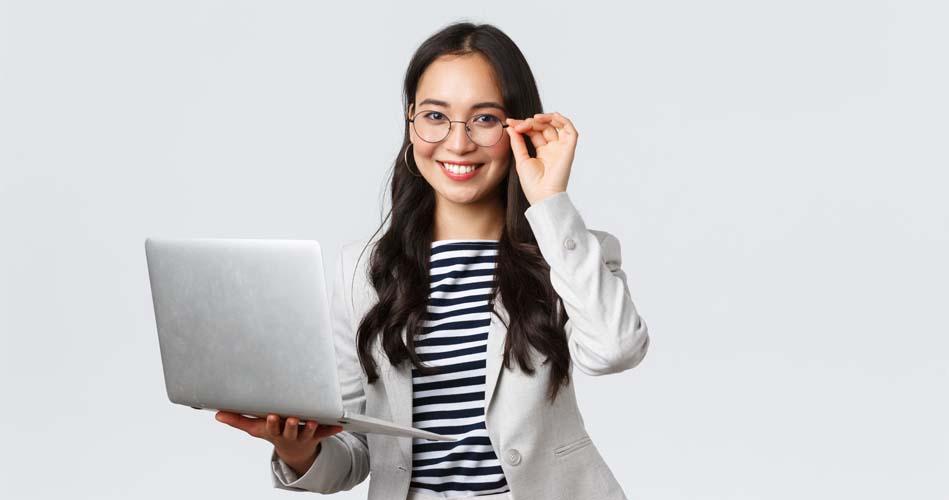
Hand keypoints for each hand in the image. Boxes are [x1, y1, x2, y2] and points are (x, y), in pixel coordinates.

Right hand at [215, 411, 342, 474]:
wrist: (294, 450)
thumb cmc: (273, 432)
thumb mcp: (255, 428)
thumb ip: (237, 420)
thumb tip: (217, 414)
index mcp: (275, 431)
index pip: (273, 428)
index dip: (273, 423)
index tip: (272, 416)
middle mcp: (289, 434)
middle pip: (291, 431)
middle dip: (291, 426)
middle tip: (293, 419)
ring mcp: (304, 435)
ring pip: (308, 432)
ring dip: (311, 427)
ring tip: (313, 420)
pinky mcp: (317, 434)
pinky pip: (326, 433)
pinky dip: (332, 430)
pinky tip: (340, 425)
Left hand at [505, 112, 578, 204]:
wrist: (542, 197)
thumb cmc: (533, 184)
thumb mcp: (521, 160)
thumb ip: (517, 142)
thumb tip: (511, 127)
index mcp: (543, 152)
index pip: (534, 132)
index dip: (523, 125)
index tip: (510, 122)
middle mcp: (553, 149)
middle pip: (544, 127)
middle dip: (530, 122)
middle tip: (517, 125)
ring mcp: (561, 149)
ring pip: (557, 126)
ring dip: (545, 118)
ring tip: (533, 119)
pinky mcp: (569, 150)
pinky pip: (571, 131)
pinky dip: (562, 120)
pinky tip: (550, 117)